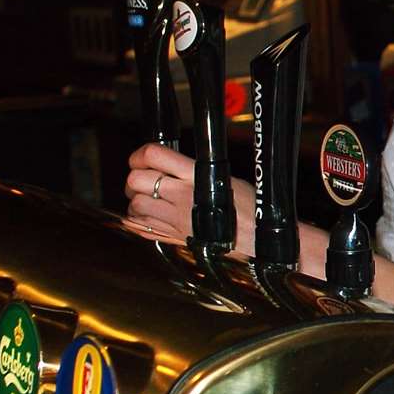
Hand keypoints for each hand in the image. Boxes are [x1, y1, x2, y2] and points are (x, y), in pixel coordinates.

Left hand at [125, 143, 254, 252]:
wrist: (259, 239)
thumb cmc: (250, 207)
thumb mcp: (226, 177)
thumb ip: (195, 170)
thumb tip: (171, 165)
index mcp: (196, 175)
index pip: (154, 155)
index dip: (140, 154)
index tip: (141, 158)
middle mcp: (182, 195)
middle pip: (137, 180)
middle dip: (134, 179)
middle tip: (142, 180)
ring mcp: (177, 218)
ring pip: (136, 205)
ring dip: (136, 201)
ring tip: (146, 200)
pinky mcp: (176, 237)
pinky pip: (143, 228)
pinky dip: (139, 221)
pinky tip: (148, 217)